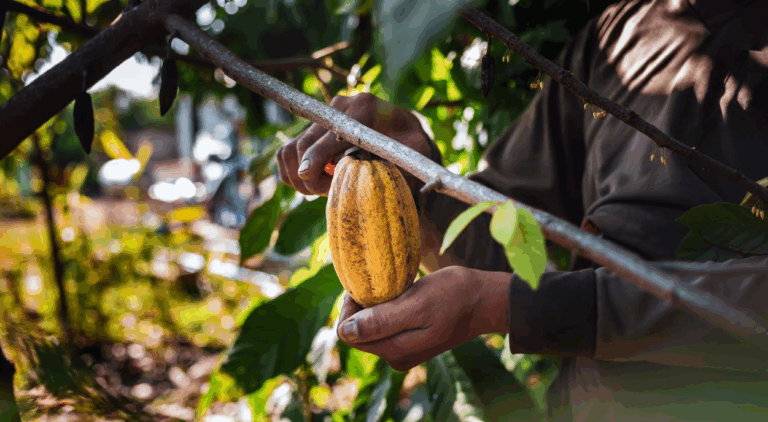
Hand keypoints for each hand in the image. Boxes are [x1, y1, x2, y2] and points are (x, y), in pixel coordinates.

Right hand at [276, 92, 437, 195]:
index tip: (309, 175)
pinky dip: (293, 173)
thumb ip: (406, 163)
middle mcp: (339, 106)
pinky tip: (316, 182)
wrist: (403, 136)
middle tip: (328, 193)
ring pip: (291, 150)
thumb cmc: (412, 148)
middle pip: (305, 143)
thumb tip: (383, 180)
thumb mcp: (417, 154)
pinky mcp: (311, 129)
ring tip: (326, 188)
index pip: (332, 132)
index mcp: (365, 107)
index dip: (318, 154)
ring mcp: (322, 117)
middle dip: (311, 174)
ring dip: (300, 176)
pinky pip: (285, 154)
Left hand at [335, 266, 510, 370]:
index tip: (365, 284)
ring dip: (374, 306)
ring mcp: (403, 351)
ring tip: (391, 287)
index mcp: (394, 350)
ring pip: (370, 328)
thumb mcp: (417, 304)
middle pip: (357, 332)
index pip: (348, 332)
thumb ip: (382, 320)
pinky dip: (386, 309)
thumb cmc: (453, 296)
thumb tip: (345, 332)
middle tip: (379, 281)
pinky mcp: (411, 342)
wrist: (484, 301)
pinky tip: (400, 295)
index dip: (350, 306)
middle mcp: (395, 356)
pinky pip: (385, 326)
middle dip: (361, 306)